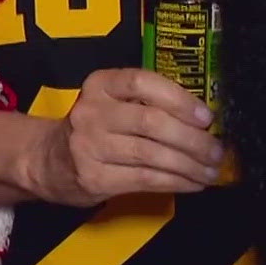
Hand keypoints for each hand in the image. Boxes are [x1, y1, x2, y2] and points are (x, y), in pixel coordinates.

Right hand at [18, 69, 222, 206]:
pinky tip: (192, 183)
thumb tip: (203, 120)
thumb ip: (147, 103)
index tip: (206, 116)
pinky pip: (145, 179)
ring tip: (210, 170)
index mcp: (99, 84)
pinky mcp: (94, 177)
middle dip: (193, 139)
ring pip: (152, 154)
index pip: (142, 82)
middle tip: (217, 150)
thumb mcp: (111, 103)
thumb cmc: (94, 129)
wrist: (48, 160)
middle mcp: (91, 112)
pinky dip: (176, 182)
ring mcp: (90, 146)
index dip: (179, 98)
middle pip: (151, 122)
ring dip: (189, 165)